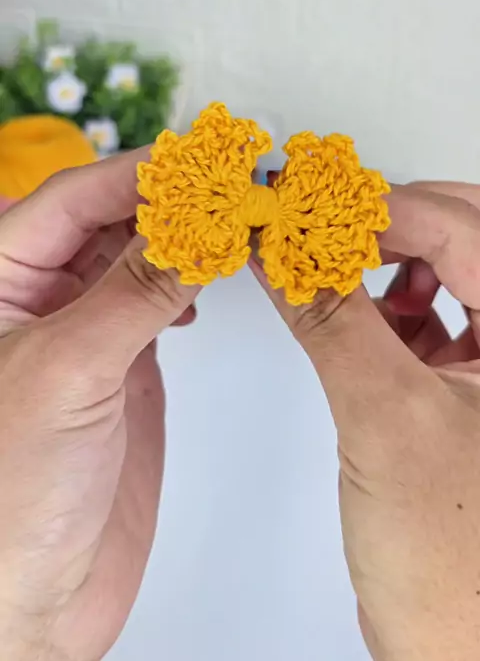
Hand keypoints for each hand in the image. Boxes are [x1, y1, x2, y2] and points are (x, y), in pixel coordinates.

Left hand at [0, 153, 198, 660]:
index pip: (77, 197)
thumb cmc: (11, 493)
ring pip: (142, 255)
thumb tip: (195, 225)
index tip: (208, 162)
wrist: (35, 594)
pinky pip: (161, 298)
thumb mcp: (70, 371)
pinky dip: (192, 279)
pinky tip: (211, 277)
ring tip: (236, 222)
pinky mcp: (124, 363)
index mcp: (0, 279)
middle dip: (174, 199)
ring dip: (189, 235)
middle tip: (237, 184)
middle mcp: (40, 295)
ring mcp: (86, 328)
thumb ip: (134, 292)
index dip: (144, 174)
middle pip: (113, 218)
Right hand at [251, 182, 479, 660]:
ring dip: (391, 254)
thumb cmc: (458, 564)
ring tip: (337, 257)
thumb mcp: (385, 420)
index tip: (315, 205)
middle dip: (392, 218)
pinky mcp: (473, 388)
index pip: (464, 228)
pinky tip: (357, 311)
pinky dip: (390, 300)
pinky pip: (437, 315)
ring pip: (454, 269)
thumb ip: (330, 319)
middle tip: (325, 218)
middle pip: (468, 234)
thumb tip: (281, 250)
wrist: (461, 650)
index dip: (384, 207)